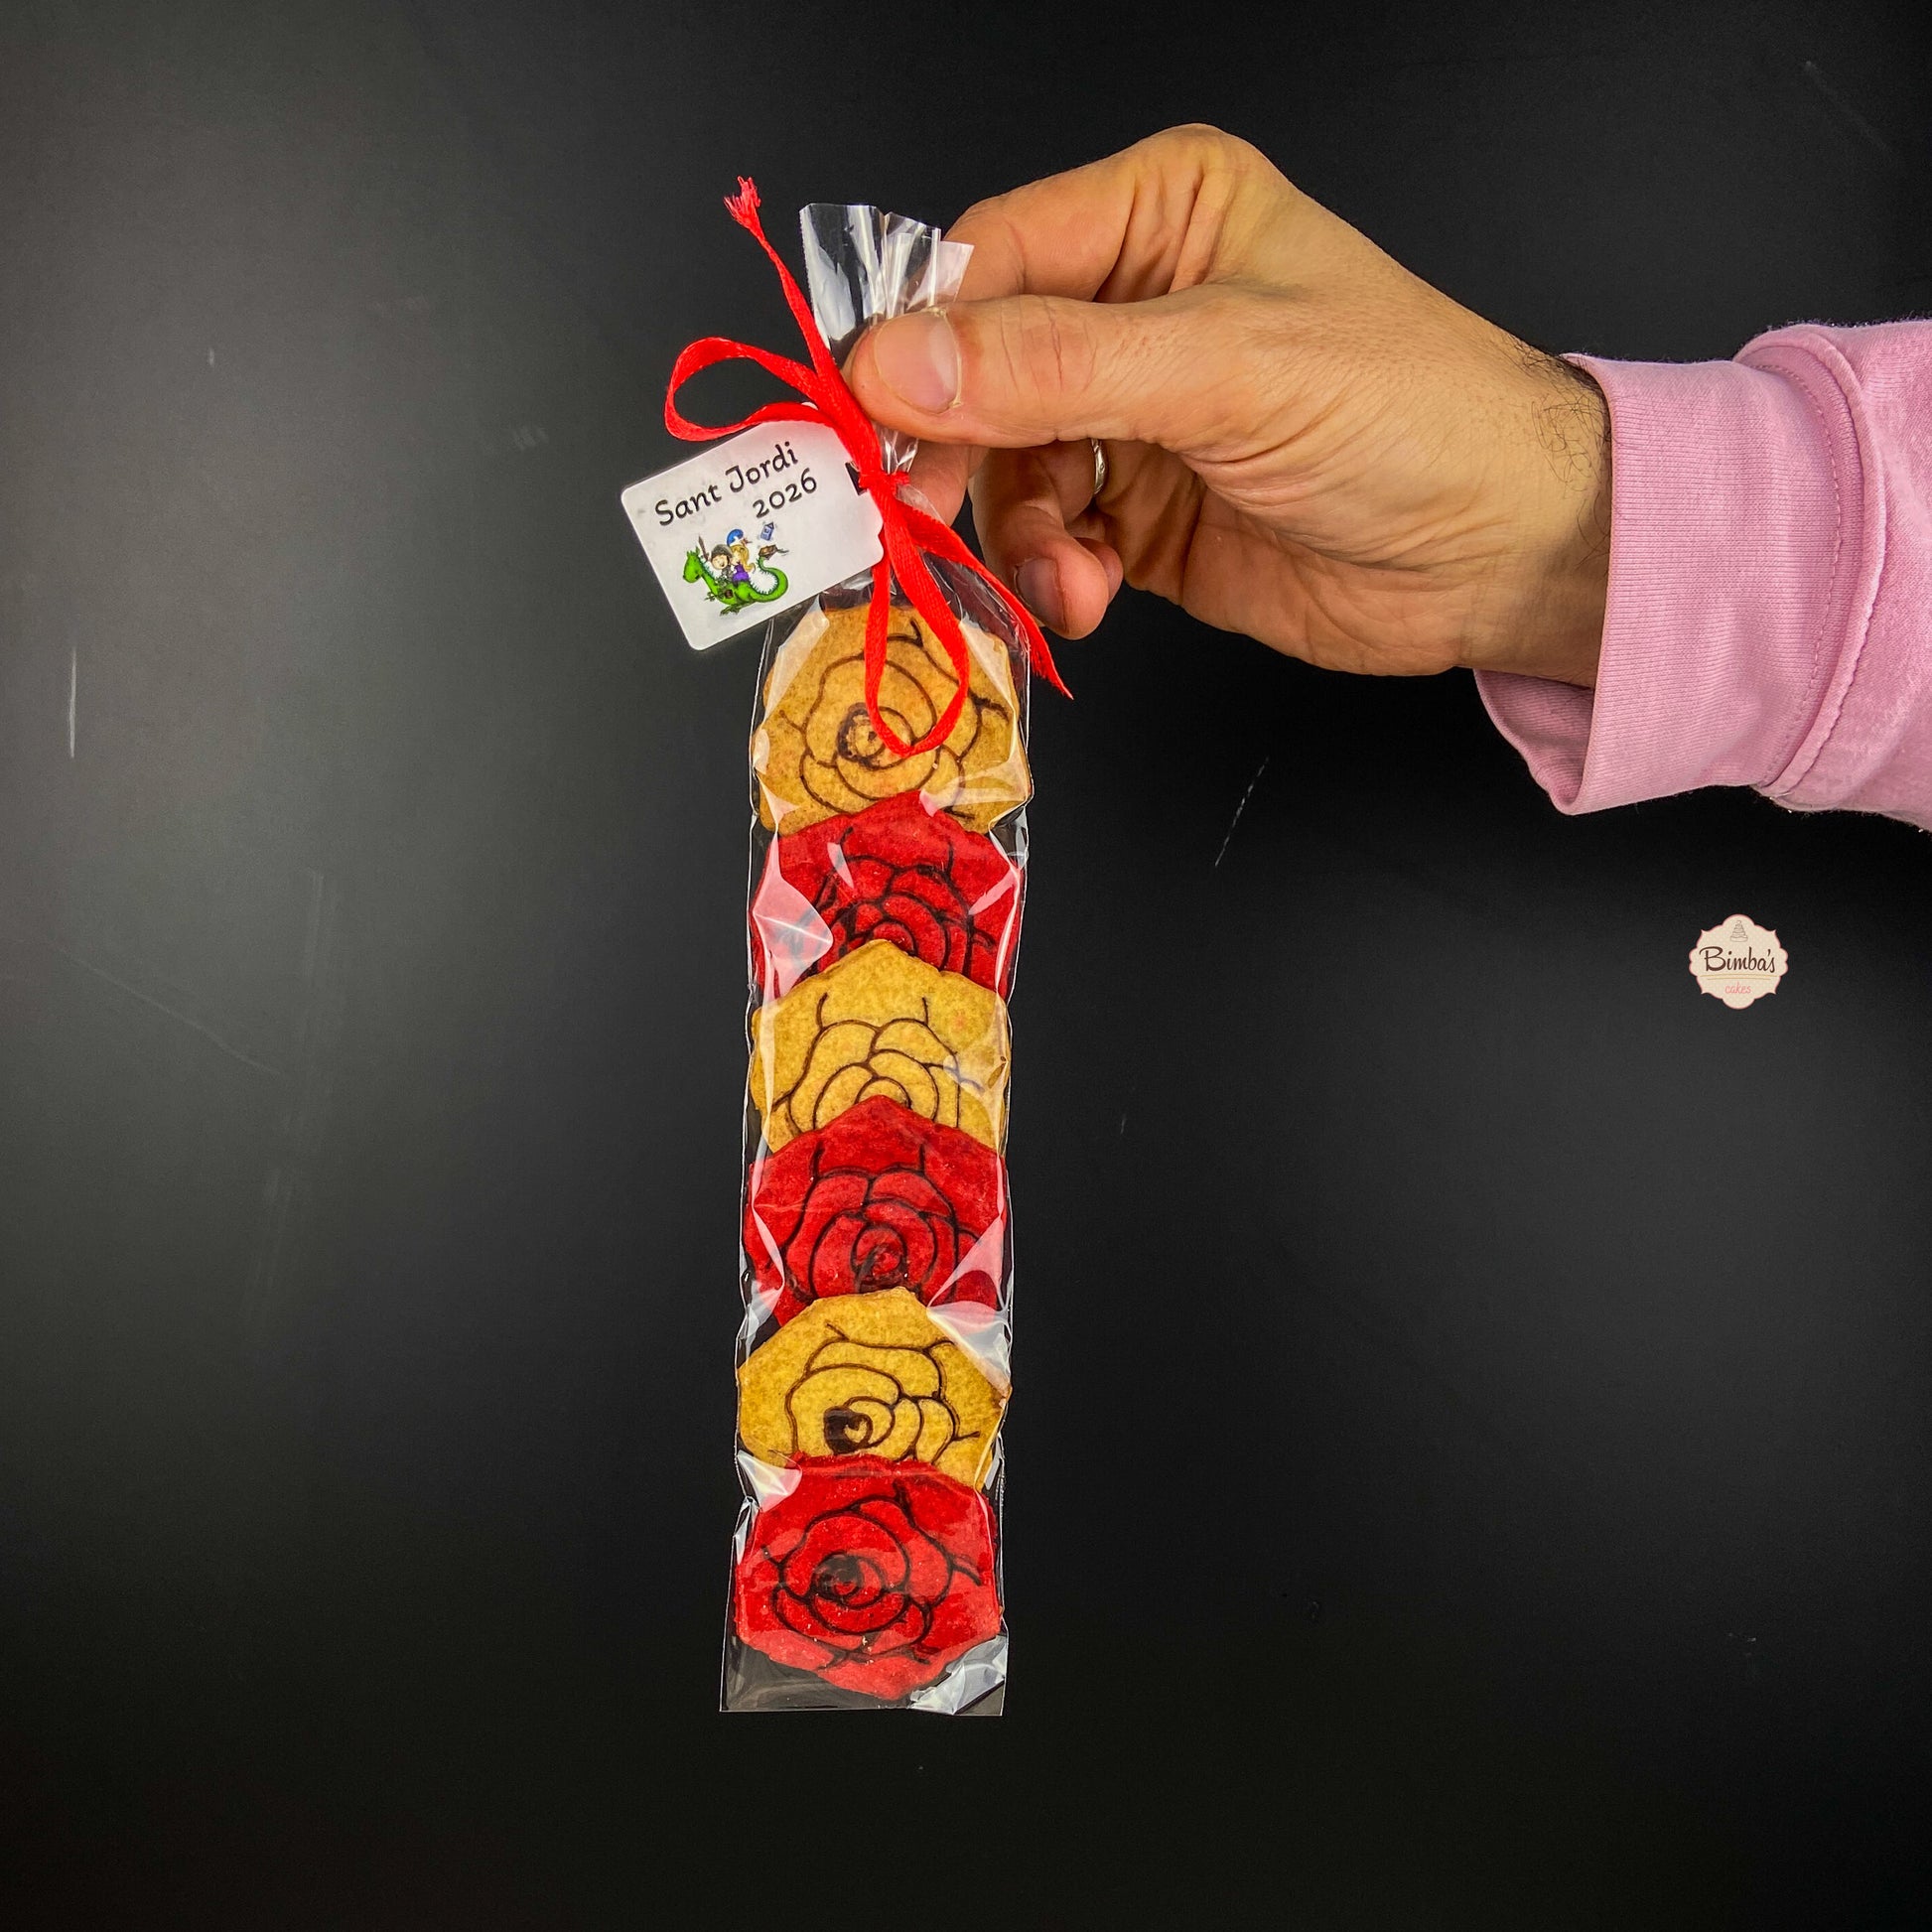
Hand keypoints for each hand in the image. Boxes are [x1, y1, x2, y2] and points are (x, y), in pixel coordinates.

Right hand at [844, 126, 1610, 685]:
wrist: (1501, 553)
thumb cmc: (1409, 414)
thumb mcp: (1224, 368)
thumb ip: (1053, 368)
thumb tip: (894, 363)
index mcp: (1159, 213)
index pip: (989, 258)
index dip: (921, 339)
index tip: (872, 420)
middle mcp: (1133, 308)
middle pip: (977, 374)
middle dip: (958, 453)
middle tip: (922, 517)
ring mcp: (1135, 419)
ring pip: (1005, 471)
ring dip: (1018, 534)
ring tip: (1070, 577)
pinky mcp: (1140, 516)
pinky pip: (1048, 540)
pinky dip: (1052, 576)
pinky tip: (1090, 596)